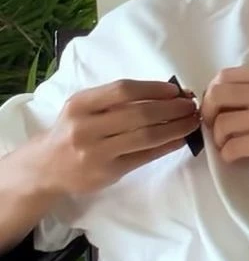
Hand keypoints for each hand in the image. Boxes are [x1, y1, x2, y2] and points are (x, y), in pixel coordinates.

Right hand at [39, 80, 200, 195]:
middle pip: (139, 114)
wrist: (45, 168)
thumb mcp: (83, 108)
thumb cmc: (73, 131)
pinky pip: (144, 156)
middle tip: (191, 106)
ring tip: (192, 122)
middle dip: (172, 108)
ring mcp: (96, 152)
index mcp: (81, 104)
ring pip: (146, 136)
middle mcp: (86, 126)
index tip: (176, 90)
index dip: (154, 88)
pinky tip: (180, 140)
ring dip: (175, 128)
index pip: (124, 90)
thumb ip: (115, 101)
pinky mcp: (108, 172)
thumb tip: (165, 93)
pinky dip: (167, 147)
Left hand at [200, 62, 248, 172]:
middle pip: (216, 95)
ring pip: (221, 124)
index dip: (212, 94)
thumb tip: (215, 98)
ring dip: (219, 138)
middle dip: (208, 114)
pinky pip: (231, 147)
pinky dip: (228, 154)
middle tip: (215, 127)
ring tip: (229, 143)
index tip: (216, 109)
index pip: (224, 76)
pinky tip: (236, 156)